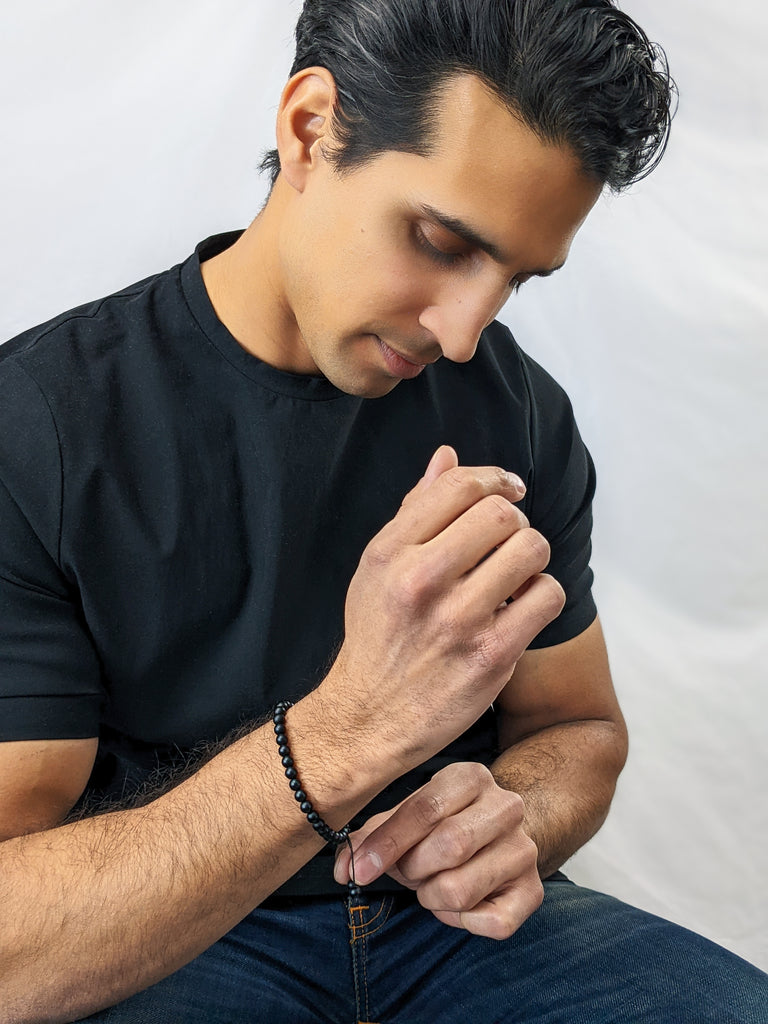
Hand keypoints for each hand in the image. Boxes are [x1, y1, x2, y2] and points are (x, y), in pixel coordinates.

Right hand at [323, 446, 564, 774]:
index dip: (495, 478)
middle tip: (508, 540)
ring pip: (531, 549)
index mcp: (390, 552)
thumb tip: (448, 456)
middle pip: (501, 514)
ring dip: (532, 555)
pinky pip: (547, 596)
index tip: (508, 489)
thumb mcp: (377, 567)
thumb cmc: (377, 635)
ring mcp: (458, 620)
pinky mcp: (491, 656)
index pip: (459, 486)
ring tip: (516, 573)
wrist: (368, 717)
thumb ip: (414, 510)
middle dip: (514, 520)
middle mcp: (421, 581)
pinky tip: (522, 607)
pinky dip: (542, 595)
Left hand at [334, 762, 543, 939]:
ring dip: (432, 897)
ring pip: (461, 890)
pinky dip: (461, 922)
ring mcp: (524, 849)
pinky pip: (491, 923)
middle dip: (413, 870)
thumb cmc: (442, 824)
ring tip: (432, 884)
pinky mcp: (534, 890)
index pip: (425, 810)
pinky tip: (457, 904)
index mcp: (471, 777)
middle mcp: (506, 807)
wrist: (498, 833)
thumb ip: (370, 836)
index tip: (359, 871)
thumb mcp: (406, 816)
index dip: (387, 844)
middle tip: (408, 871)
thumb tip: (343, 867)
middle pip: (448, 848)